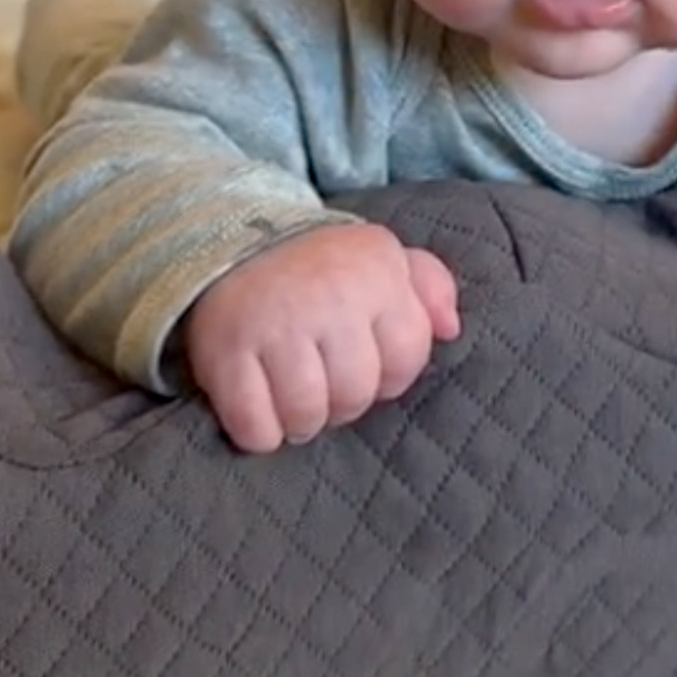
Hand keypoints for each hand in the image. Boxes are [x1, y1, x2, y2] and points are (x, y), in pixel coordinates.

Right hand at [183, 223, 460, 451]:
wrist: (230, 243)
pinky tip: (259, 413)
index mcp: (377, 272)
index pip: (406, 359)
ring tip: (294, 403)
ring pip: (307, 412)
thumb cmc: (322, 267)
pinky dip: (259, 433)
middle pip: (356, 393)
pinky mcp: (226, 348)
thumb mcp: (383, 260)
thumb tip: (450, 329)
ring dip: (301, 422)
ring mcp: (276, 321)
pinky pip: (254, 424)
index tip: (366, 365)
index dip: (388, 376)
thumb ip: (430, 287)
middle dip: (342, 404)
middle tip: (323, 387)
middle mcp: (330, 295)